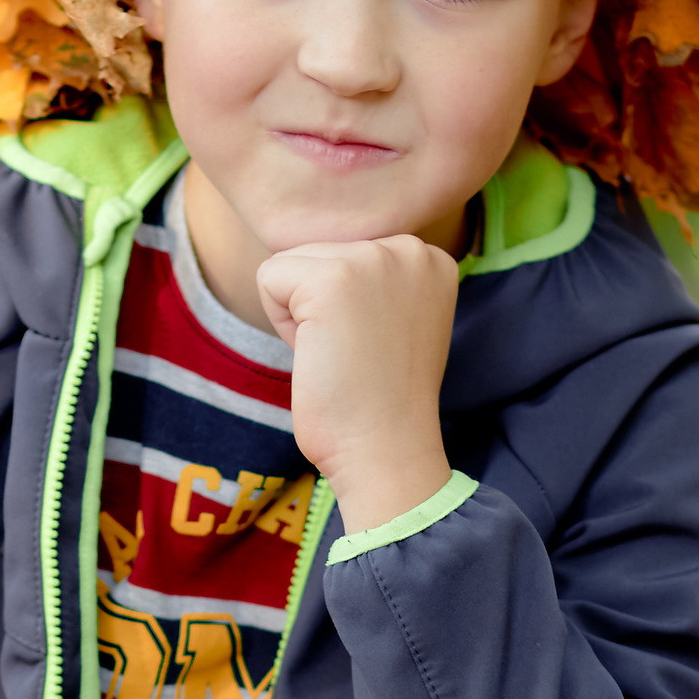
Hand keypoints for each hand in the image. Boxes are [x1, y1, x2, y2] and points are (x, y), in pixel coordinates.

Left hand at [254, 235, 454, 533]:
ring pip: (291, 263)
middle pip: (317, 252)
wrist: (386, 451)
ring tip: (341, 355)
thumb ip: (373, 282)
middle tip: (355, 356)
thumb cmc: (380, 401)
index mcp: (429, 257)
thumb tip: (315, 257)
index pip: (346, 252)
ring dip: (300, 315)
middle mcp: (409, 248)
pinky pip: (269, 279)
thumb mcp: (395, 320)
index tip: (373, 347)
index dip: (343, 308)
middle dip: (318, 307)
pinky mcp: (333, 278)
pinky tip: (321, 354)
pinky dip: (282, 324)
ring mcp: (373, 258)